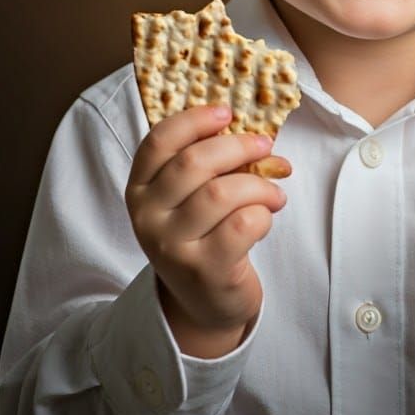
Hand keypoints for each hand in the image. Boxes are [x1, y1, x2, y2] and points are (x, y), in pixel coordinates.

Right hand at [125, 104, 290, 357]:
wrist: (205, 301)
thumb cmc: (204, 234)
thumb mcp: (191, 198)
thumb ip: (210, 164)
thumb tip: (255, 132)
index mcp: (140, 189)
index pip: (159, 141)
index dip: (195, 120)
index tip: (228, 112)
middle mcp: (148, 216)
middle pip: (194, 162)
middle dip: (239, 147)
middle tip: (266, 147)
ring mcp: (172, 246)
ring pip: (223, 192)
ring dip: (260, 186)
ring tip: (274, 193)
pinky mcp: (204, 270)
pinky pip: (243, 224)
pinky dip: (263, 214)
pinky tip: (266, 218)